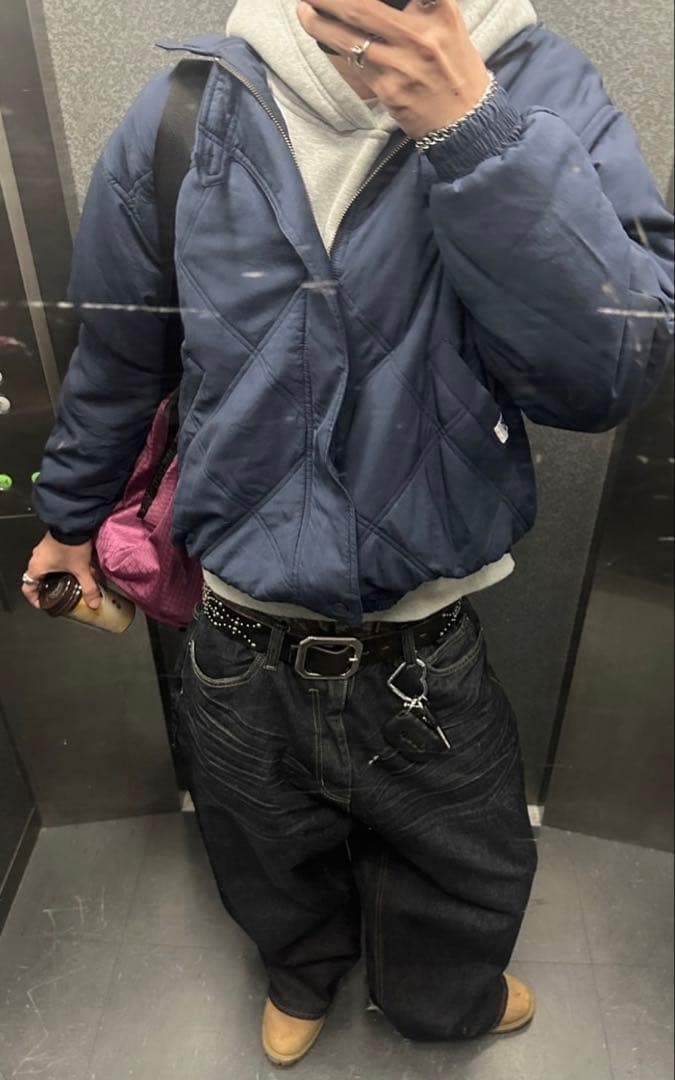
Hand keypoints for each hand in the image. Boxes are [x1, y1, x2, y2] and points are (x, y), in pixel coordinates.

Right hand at [22, 534, 100, 609]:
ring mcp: (42, 549)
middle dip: (47, 588)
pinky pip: (50, 559)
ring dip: (53, 576)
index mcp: (36, 567)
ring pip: (44, 568)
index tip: (44, 603)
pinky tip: (71, 568)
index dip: (35, 599)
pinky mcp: (50, 543)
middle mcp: (36, 558)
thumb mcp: (81, 569)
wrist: (74, 522)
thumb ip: (88, 588)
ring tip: (67, 582)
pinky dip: (57, 566)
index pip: (28, 588)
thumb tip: (94, 603)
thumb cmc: (71, 545)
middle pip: (36, 579)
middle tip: (58, 595)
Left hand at [297, 0, 489, 138]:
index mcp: (438, 10)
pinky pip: (354, 63)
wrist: (464, 119)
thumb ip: (420, 4)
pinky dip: (333, 46)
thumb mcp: (448, 23)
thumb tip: (379, 0)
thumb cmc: (454, 66)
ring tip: (304, 8)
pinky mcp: (388, 89)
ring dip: (320, 21)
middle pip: (362, 6)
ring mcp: (401, 64)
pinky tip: (321, 34)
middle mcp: (420, 35)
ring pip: (349, 37)